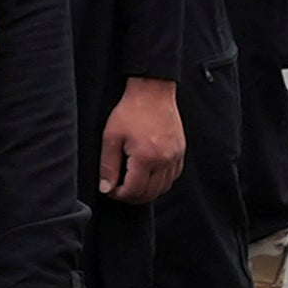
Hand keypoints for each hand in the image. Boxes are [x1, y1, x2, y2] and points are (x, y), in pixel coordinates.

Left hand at [96, 74, 185, 203]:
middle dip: (132, 197)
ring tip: (133, 184)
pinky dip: (161, 182)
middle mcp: (164, 160)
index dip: (120, 195)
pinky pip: (173, 177)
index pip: (134, 190)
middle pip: (150, 193)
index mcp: (145, 157)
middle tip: (120, 190)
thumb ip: (108, 166)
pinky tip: (149, 176)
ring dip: (147, 191)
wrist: (153, 91)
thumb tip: (107, 188)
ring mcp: (175, 157)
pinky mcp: (180, 152)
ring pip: (164, 188)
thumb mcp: (111, 137)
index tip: (111, 190)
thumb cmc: (130, 111)